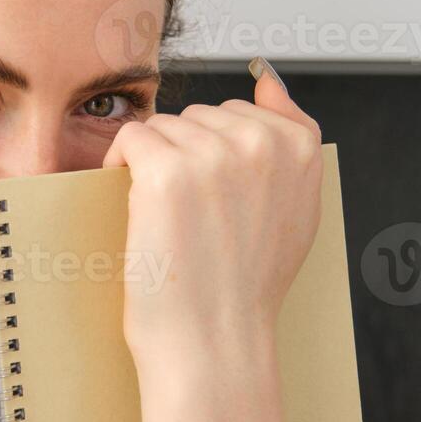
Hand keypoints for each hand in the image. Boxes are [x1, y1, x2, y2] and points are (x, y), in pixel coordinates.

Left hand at [101, 62, 322, 374]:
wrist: (214, 343)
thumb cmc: (245, 285)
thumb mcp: (295, 208)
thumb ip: (289, 139)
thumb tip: (267, 77)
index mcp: (300, 148)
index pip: (241, 112)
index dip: (218, 157)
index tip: (220, 204)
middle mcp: (262, 142)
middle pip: (198, 116)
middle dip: (186, 158)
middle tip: (195, 221)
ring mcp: (215, 153)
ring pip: (164, 127)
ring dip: (154, 165)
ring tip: (172, 221)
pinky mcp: (167, 170)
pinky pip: (130, 139)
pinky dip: (120, 167)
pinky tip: (137, 208)